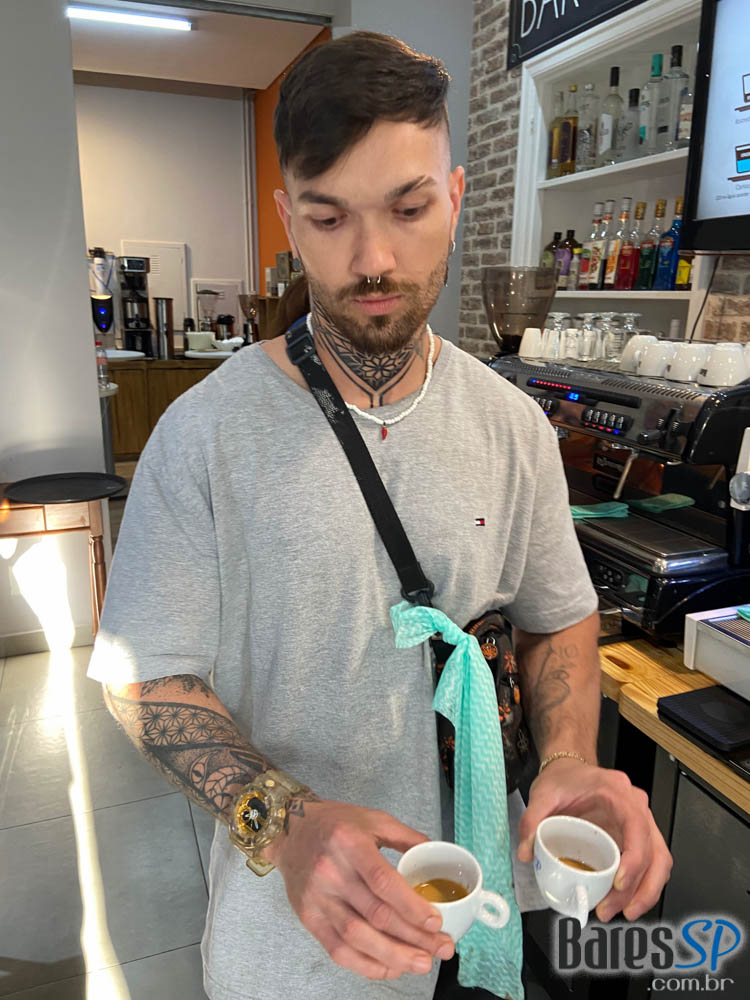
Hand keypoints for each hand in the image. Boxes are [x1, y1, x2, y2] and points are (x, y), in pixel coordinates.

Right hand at [265, 798, 454, 979]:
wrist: (291, 831)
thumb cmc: (335, 823)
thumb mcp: (373, 818)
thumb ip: (406, 836)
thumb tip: (439, 853)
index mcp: (350, 843)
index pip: (383, 881)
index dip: (411, 906)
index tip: (435, 922)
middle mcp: (331, 872)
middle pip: (376, 914)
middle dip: (414, 937)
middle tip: (441, 948)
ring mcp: (318, 898)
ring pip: (358, 937)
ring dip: (393, 956)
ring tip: (421, 963)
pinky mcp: (309, 917)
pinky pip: (338, 949)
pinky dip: (366, 964)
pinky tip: (390, 967)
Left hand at [517, 759, 672, 921]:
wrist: (570, 769)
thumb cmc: (564, 779)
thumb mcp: (543, 794)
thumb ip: (531, 820)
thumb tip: (526, 852)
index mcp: (617, 792)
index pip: (637, 827)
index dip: (634, 859)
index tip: (619, 883)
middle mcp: (636, 806)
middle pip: (654, 852)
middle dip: (638, 888)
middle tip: (612, 908)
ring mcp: (641, 822)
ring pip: (659, 861)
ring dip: (645, 892)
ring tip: (622, 912)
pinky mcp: (638, 836)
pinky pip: (652, 863)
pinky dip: (643, 886)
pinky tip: (626, 902)